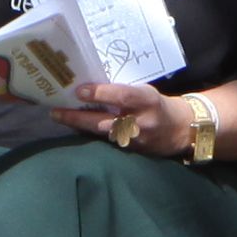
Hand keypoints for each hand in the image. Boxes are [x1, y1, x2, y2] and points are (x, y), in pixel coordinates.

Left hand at [64, 77, 200, 158]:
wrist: (181, 129)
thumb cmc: (157, 104)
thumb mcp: (145, 91)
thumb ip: (122, 91)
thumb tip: (90, 85)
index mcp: (147, 100)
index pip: (122, 96)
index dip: (100, 94)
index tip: (79, 91)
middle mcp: (141, 122)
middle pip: (105, 122)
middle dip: (78, 118)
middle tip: (55, 112)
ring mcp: (135, 140)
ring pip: (102, 134)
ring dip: (79, 126)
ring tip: (59, 117)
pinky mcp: (131, 151)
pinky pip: (106, 142)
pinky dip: (89, 134)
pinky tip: (74, 128)